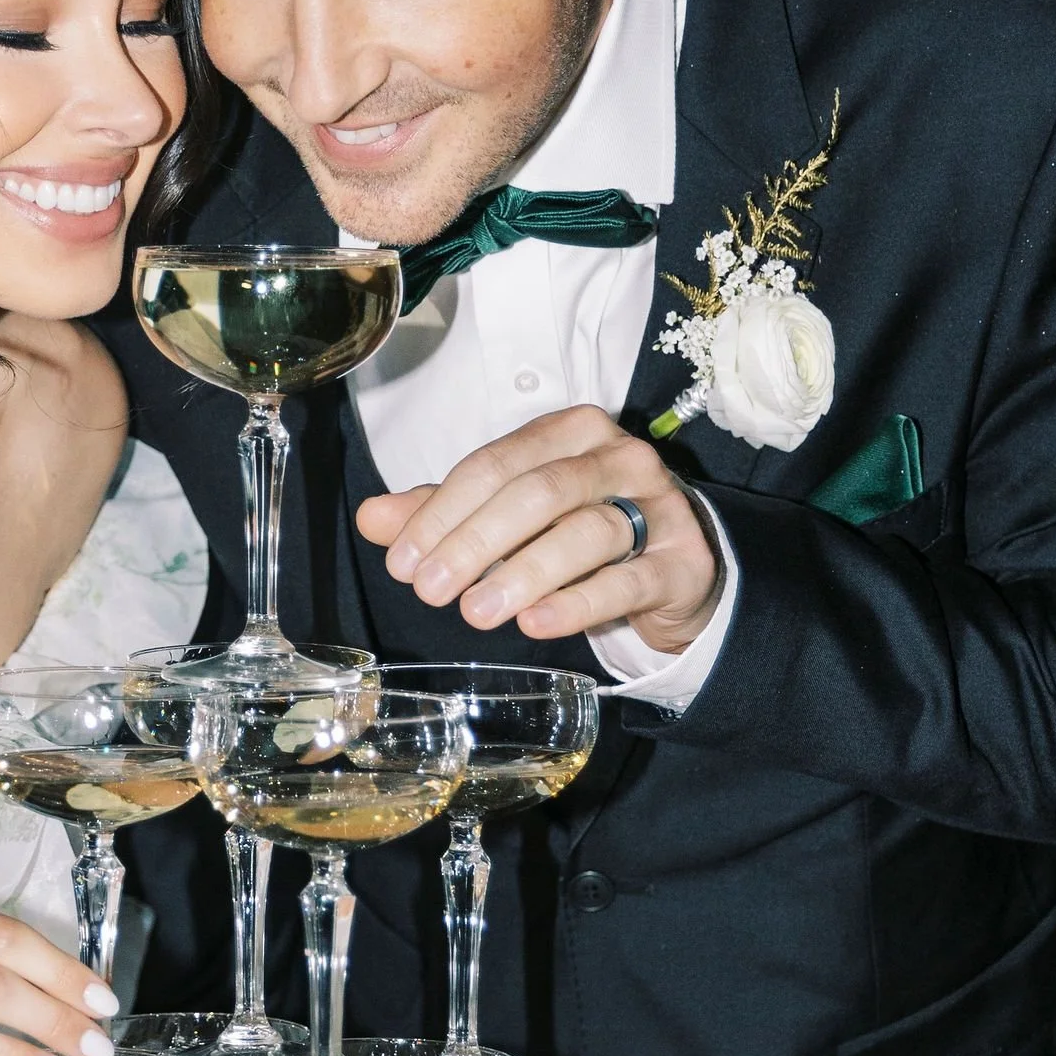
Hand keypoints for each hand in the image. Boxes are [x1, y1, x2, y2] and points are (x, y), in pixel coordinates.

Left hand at [354, 405, 720, 652]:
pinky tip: (535, 623)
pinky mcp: (681, 562)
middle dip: (475, 542)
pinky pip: (626, 581)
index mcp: (570, 432)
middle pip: (538, 491)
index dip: (442, 512)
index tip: (402, 560)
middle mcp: (618, 457)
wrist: (675, 568)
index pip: (495, 463)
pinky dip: (577, 603)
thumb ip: (446, 514)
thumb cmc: (584, 531)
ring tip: (475, 612)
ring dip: (522, 573)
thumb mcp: (511, 516)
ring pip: (585, 532)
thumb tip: (374, 519)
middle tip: (429, 590)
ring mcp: (657, 507)